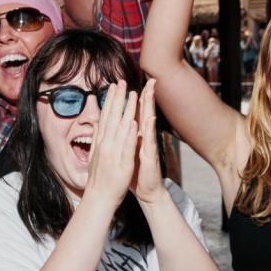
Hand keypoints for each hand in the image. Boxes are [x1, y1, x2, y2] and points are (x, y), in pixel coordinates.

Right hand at [85, 80, 138, 205]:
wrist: (99, 198)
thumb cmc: (100, 178)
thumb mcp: (96, 154)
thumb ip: (97, 139)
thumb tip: (96, 124)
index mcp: (101, 142)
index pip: (106, 117)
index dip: (110, 100)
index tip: (113, 85)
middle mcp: (106, 144)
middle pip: (112, 117)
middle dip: (117, 99)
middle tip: (121, 81)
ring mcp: (114, 153)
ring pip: (121, 128)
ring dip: (126, 111)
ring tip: (132, 95)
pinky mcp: (122, 163)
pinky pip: (127, 147)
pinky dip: (130, 134)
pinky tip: (134, 122)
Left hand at [132, 80, 164, 203]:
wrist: (147, 191)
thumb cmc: (136, 172)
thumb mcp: (128, 152)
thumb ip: (125, 138)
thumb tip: (119, 125)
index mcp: (136, 136)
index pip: (135, 113)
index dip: (134, 99)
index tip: (133, 84)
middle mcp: (144, 138)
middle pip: (144, 113)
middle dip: (146, 96)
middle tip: (149, 79)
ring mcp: (148, 146)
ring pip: (148, 123)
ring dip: (149, 107)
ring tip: (149, 92)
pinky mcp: (150, 156)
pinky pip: (150, 141)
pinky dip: (149, 130)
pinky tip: (150, 119)